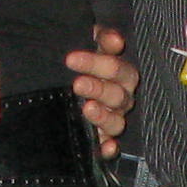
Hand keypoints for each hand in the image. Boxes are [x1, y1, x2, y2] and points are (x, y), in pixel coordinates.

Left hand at [67, 25, 137, 153]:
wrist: (64, 79)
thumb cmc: (80, 60)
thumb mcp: (89, 42)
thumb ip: (102, 38)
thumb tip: (114, 40)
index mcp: (120, 75)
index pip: (116, 69)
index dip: (97, 63)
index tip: (71, 59)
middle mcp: (121, 98)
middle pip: (118, 96)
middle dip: (98, 89)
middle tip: (77, 84)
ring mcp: (113, 119)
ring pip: (117, 122)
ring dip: (104, 117)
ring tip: (87, 109)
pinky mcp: (103, 139)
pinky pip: (110, 146)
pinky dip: (109, 148)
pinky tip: (105, 147)